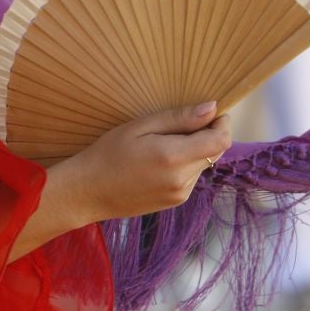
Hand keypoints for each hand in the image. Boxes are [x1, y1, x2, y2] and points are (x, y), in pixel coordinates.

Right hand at [51, 101, 232, 222]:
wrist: (88, 192)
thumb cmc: (108, 153)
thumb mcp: (141, 126)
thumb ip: (179, 118)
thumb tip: (212, 108)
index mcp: (174, 157)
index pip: (221, 140)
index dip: (221, 123)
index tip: (209, 113)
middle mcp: (183, 180)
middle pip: (216, 151)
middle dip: (208, 134)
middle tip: (179, 125)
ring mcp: (180, 194)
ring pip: (205, 164)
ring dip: (195, 150)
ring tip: (162, 145)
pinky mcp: (175, 202)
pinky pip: (192, 176)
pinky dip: (185, 164)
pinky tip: (159, 161)